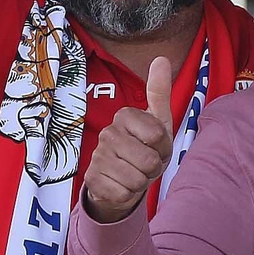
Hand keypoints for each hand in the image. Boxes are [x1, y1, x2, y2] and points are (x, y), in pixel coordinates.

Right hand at [81, 57, 173, 222]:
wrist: (123, 180)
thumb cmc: (144, 148)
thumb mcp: (158, 122)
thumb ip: (159, 92)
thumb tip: (160, 59)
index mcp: (124, 116)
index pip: (158, 136)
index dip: (162, 147)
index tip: (154, 146)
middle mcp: (107, 133)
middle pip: (149, 160)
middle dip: (153, 168)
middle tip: (145, 164)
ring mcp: (97, 156)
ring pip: (136, 179)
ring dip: (141, 182)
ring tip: (134, 174)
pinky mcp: (91, 180)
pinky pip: (122, 194)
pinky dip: (127, 195)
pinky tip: (121, 186)